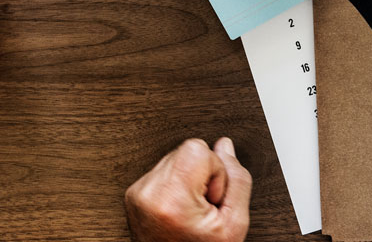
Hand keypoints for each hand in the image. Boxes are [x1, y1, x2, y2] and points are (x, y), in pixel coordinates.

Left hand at [125, 137, 250, 241]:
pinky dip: (174, 186)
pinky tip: (178, 209)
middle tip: (202, 207)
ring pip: (175, 158)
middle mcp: (149, 193)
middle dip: (201, 175)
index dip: (215, 172)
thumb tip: (225, 146)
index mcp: (171, 200)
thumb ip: (237, 180)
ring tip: (189, 210)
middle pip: (187, 150)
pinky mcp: (134, 195)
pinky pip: (162, 171)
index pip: (197, 148)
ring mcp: (138, 194)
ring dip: (188, 179)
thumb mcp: (234, 225)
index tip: (210, 199)